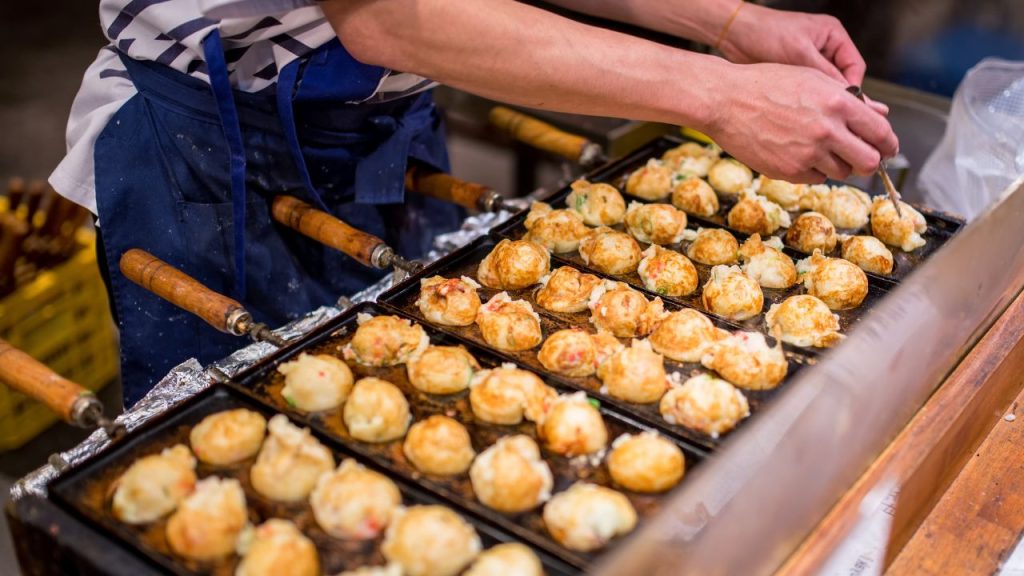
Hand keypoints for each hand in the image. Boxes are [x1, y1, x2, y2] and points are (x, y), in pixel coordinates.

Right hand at [705, 62, 898, 183]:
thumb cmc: (766, 85)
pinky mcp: (790, 171)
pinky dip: (813, 169)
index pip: (881, 133)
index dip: (889, 144)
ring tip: (819, 148)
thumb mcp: (812, 79)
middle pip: (869, 162)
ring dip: (838, 164)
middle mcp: (828, 131)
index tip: (888, 148)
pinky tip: (798, 152)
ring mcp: (808, 154)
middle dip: (869, 161)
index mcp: (838, 103)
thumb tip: (879, 114)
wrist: (726, 101)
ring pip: (842, 172)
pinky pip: (815, 178)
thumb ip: (849, 99)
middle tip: (862, 158)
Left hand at [717, 4, 887, 114]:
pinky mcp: (794, 78)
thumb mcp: (800, 52)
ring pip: (824, 91)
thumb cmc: (765, 33)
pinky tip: (800, 113)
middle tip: (833, 118)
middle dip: (836, 99)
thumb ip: (825, 74)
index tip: (846, 107)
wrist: (735, 35)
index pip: (854, 67)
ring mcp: (808, 65)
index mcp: (833, 36)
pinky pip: (807, 95)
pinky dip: (806, 104)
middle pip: (841, 81)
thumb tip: (846, 97)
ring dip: (819, 103)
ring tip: (814, 116)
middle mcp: (824, 51)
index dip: (852, 89)